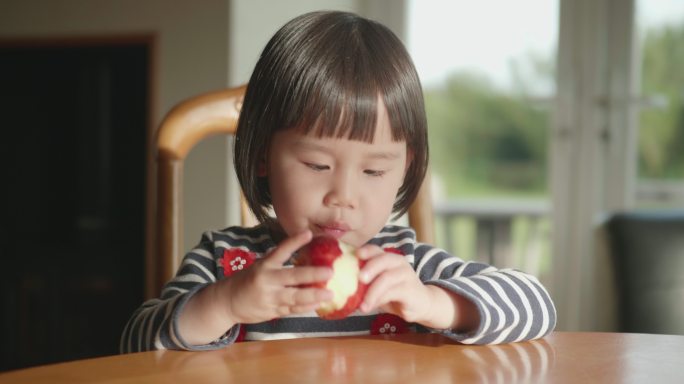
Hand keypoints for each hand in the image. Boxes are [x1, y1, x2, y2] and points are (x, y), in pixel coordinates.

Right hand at [218, 230, 333, 324]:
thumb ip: (279, 263)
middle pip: (292, 276)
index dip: (295, 242)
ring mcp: (269, 298)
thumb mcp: (260, 266)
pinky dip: (306, 307)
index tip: (308, 233)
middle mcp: (267, 280)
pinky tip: (318, 303)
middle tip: (330, 272)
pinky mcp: (272, 311)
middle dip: (312, 274)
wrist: (227, 302)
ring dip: (313, 295)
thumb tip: (306, 255)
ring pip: (295, 297)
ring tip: (329, 293)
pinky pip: (292, 309)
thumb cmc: (248, 281)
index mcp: (264, 266)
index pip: (281, 251)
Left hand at [357, 245, 432, 322]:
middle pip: (383, 259)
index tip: (355, 255)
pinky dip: (379, 300)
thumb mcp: (378, 285)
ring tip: (362, 306)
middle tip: (359, 278)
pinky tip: (369, 308)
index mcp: (388, 258)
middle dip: (370, 268)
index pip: (376, 250)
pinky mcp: (410, 290)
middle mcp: (398, 263)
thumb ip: (365, 282)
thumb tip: (341, 286)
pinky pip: (393, 293)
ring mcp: (406, 275)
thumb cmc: (395, 292)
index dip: (366, 251)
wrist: (421, 304)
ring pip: (387, 278)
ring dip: (372, 292)